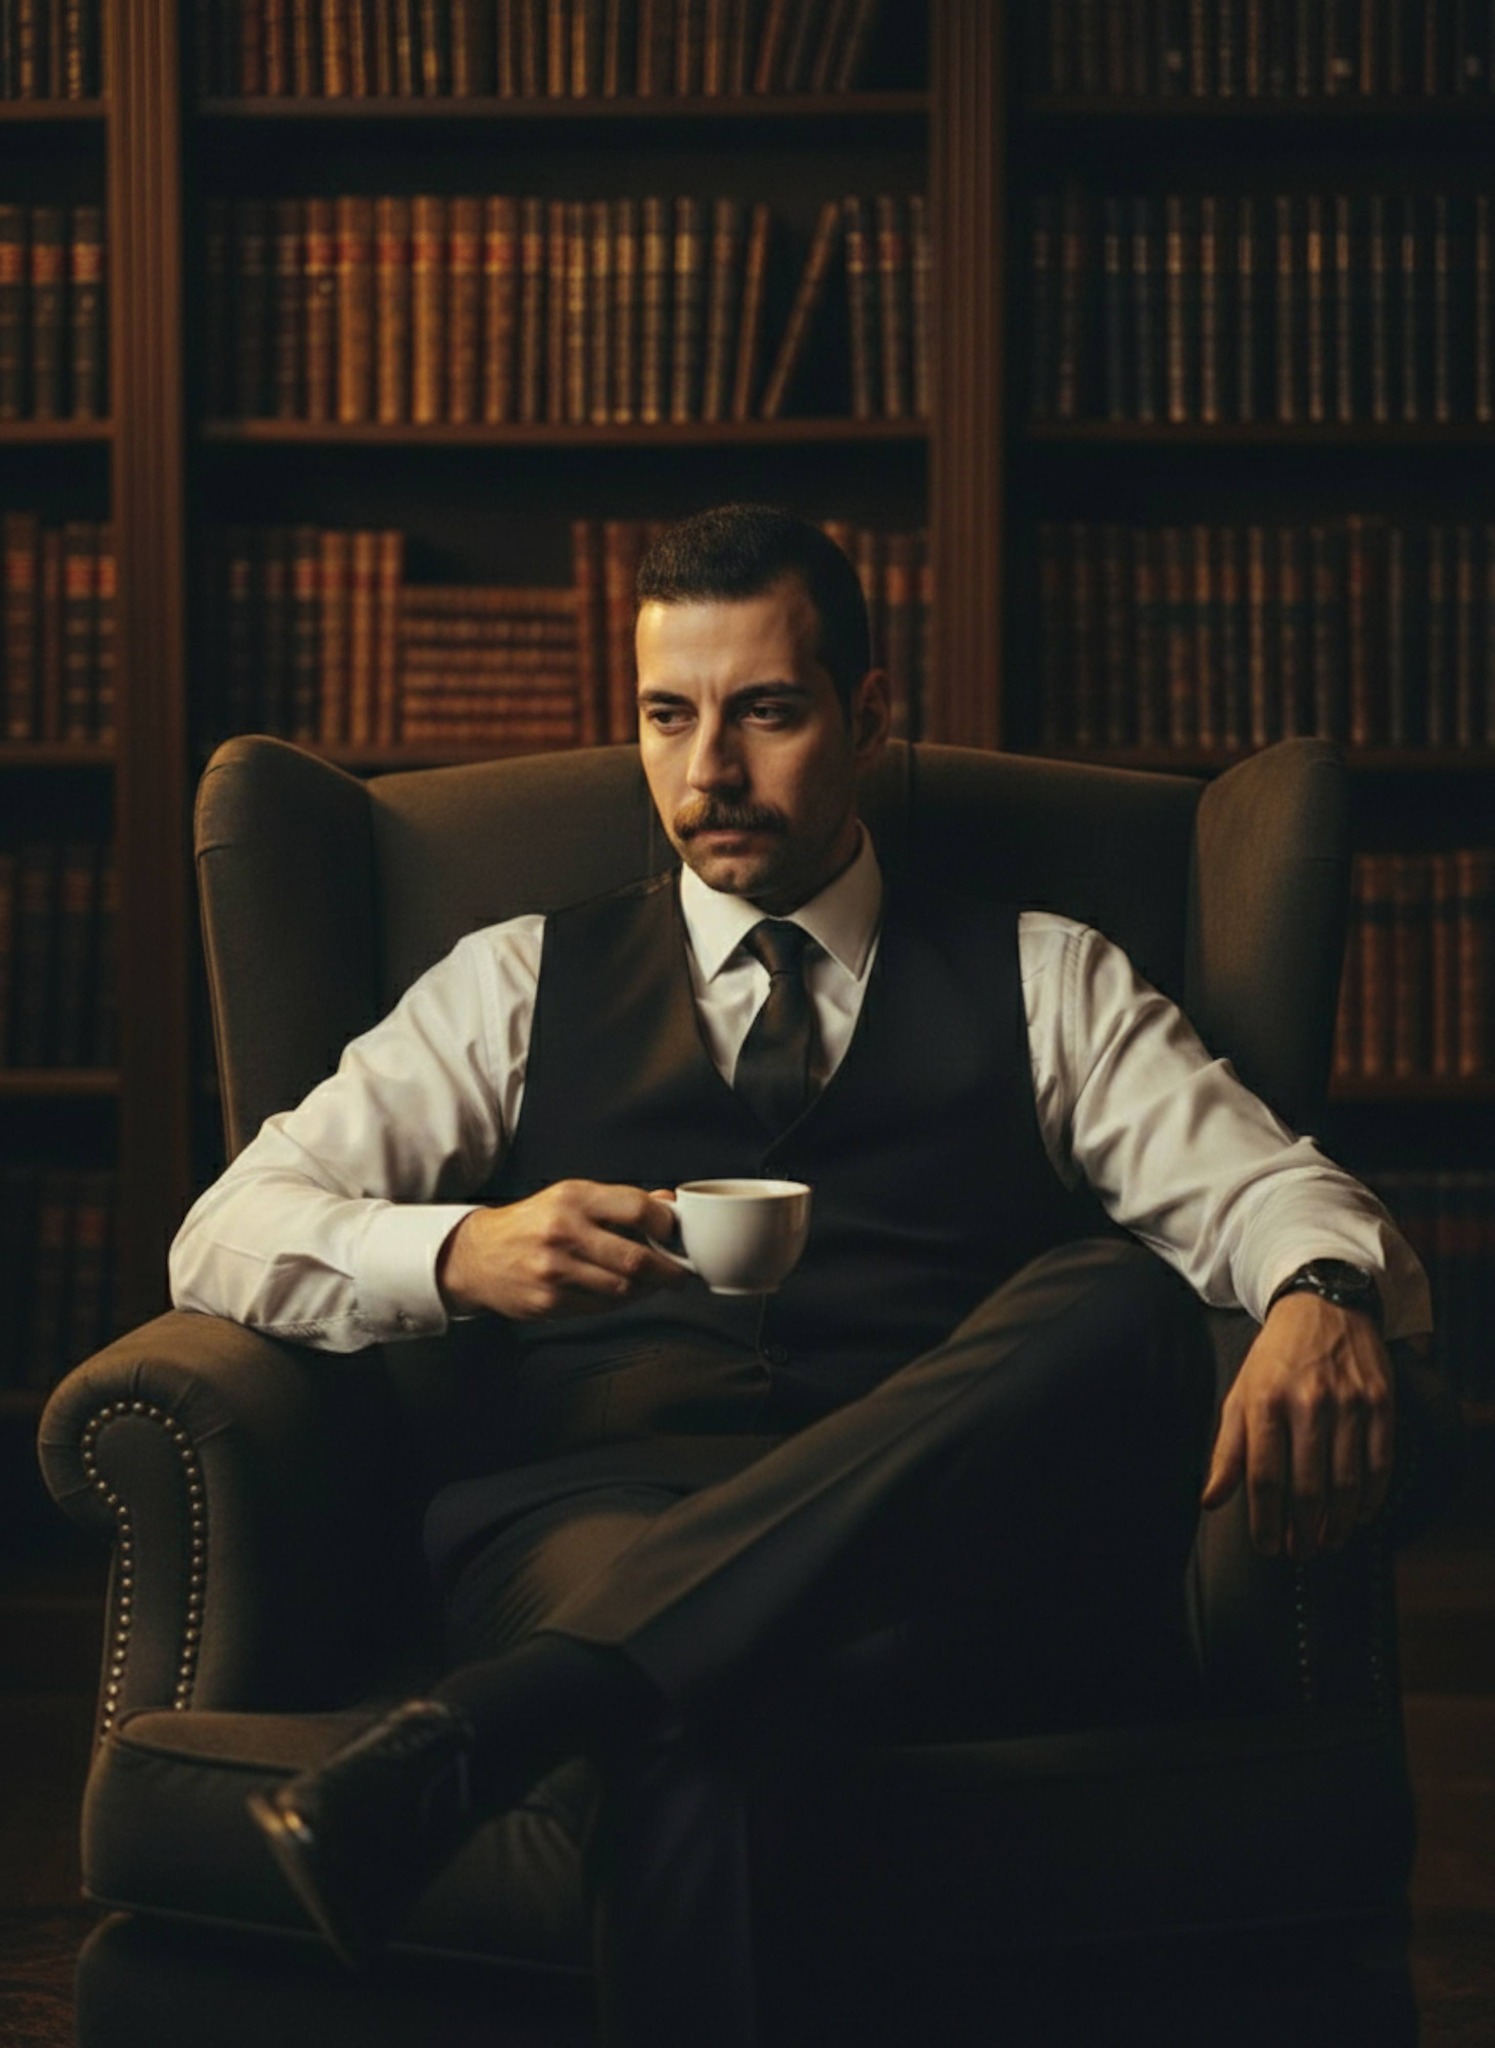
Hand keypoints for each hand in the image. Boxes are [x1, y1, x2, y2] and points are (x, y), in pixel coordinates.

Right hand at [436, 1180, 684, 1321]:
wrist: (479, 1255)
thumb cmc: (534, 1223)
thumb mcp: (572, 1197)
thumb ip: (620, 1201)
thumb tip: (667, 1202)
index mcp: (574, 1198)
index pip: (637, 1208)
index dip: (666, 1225)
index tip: (674, 1235)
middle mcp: (563, 1231)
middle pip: (636, 1258)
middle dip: (669, 1271)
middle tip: (680, 1274)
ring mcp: (554, 1270)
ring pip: (623, 1289)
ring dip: (646, 1290)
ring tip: (651, 1284)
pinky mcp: (548, 1301)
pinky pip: (601, 1307)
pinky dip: (619, 1302)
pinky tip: (621, 1293)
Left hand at [1200, 1290, 1394, 1559]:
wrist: (1323, 1306)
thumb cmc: (1275, 1360)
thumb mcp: (1240, 1395)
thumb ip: (1227, 1450)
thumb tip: (1210, 1500)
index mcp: (1265, 1402)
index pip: (1263, 1477)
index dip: (1265, 1521)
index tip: (1267, 1548)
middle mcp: (1307, 1403)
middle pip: (1306, 1486)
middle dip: (1302, 1530)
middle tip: (1300, 1553)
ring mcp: (1349, 1402)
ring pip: (1346, 1481)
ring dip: (1338, 1522)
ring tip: (1328, 1542)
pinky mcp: (1381, 1401)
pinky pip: (1380, 1462)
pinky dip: (1371, 1497)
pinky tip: (1360, 1515)